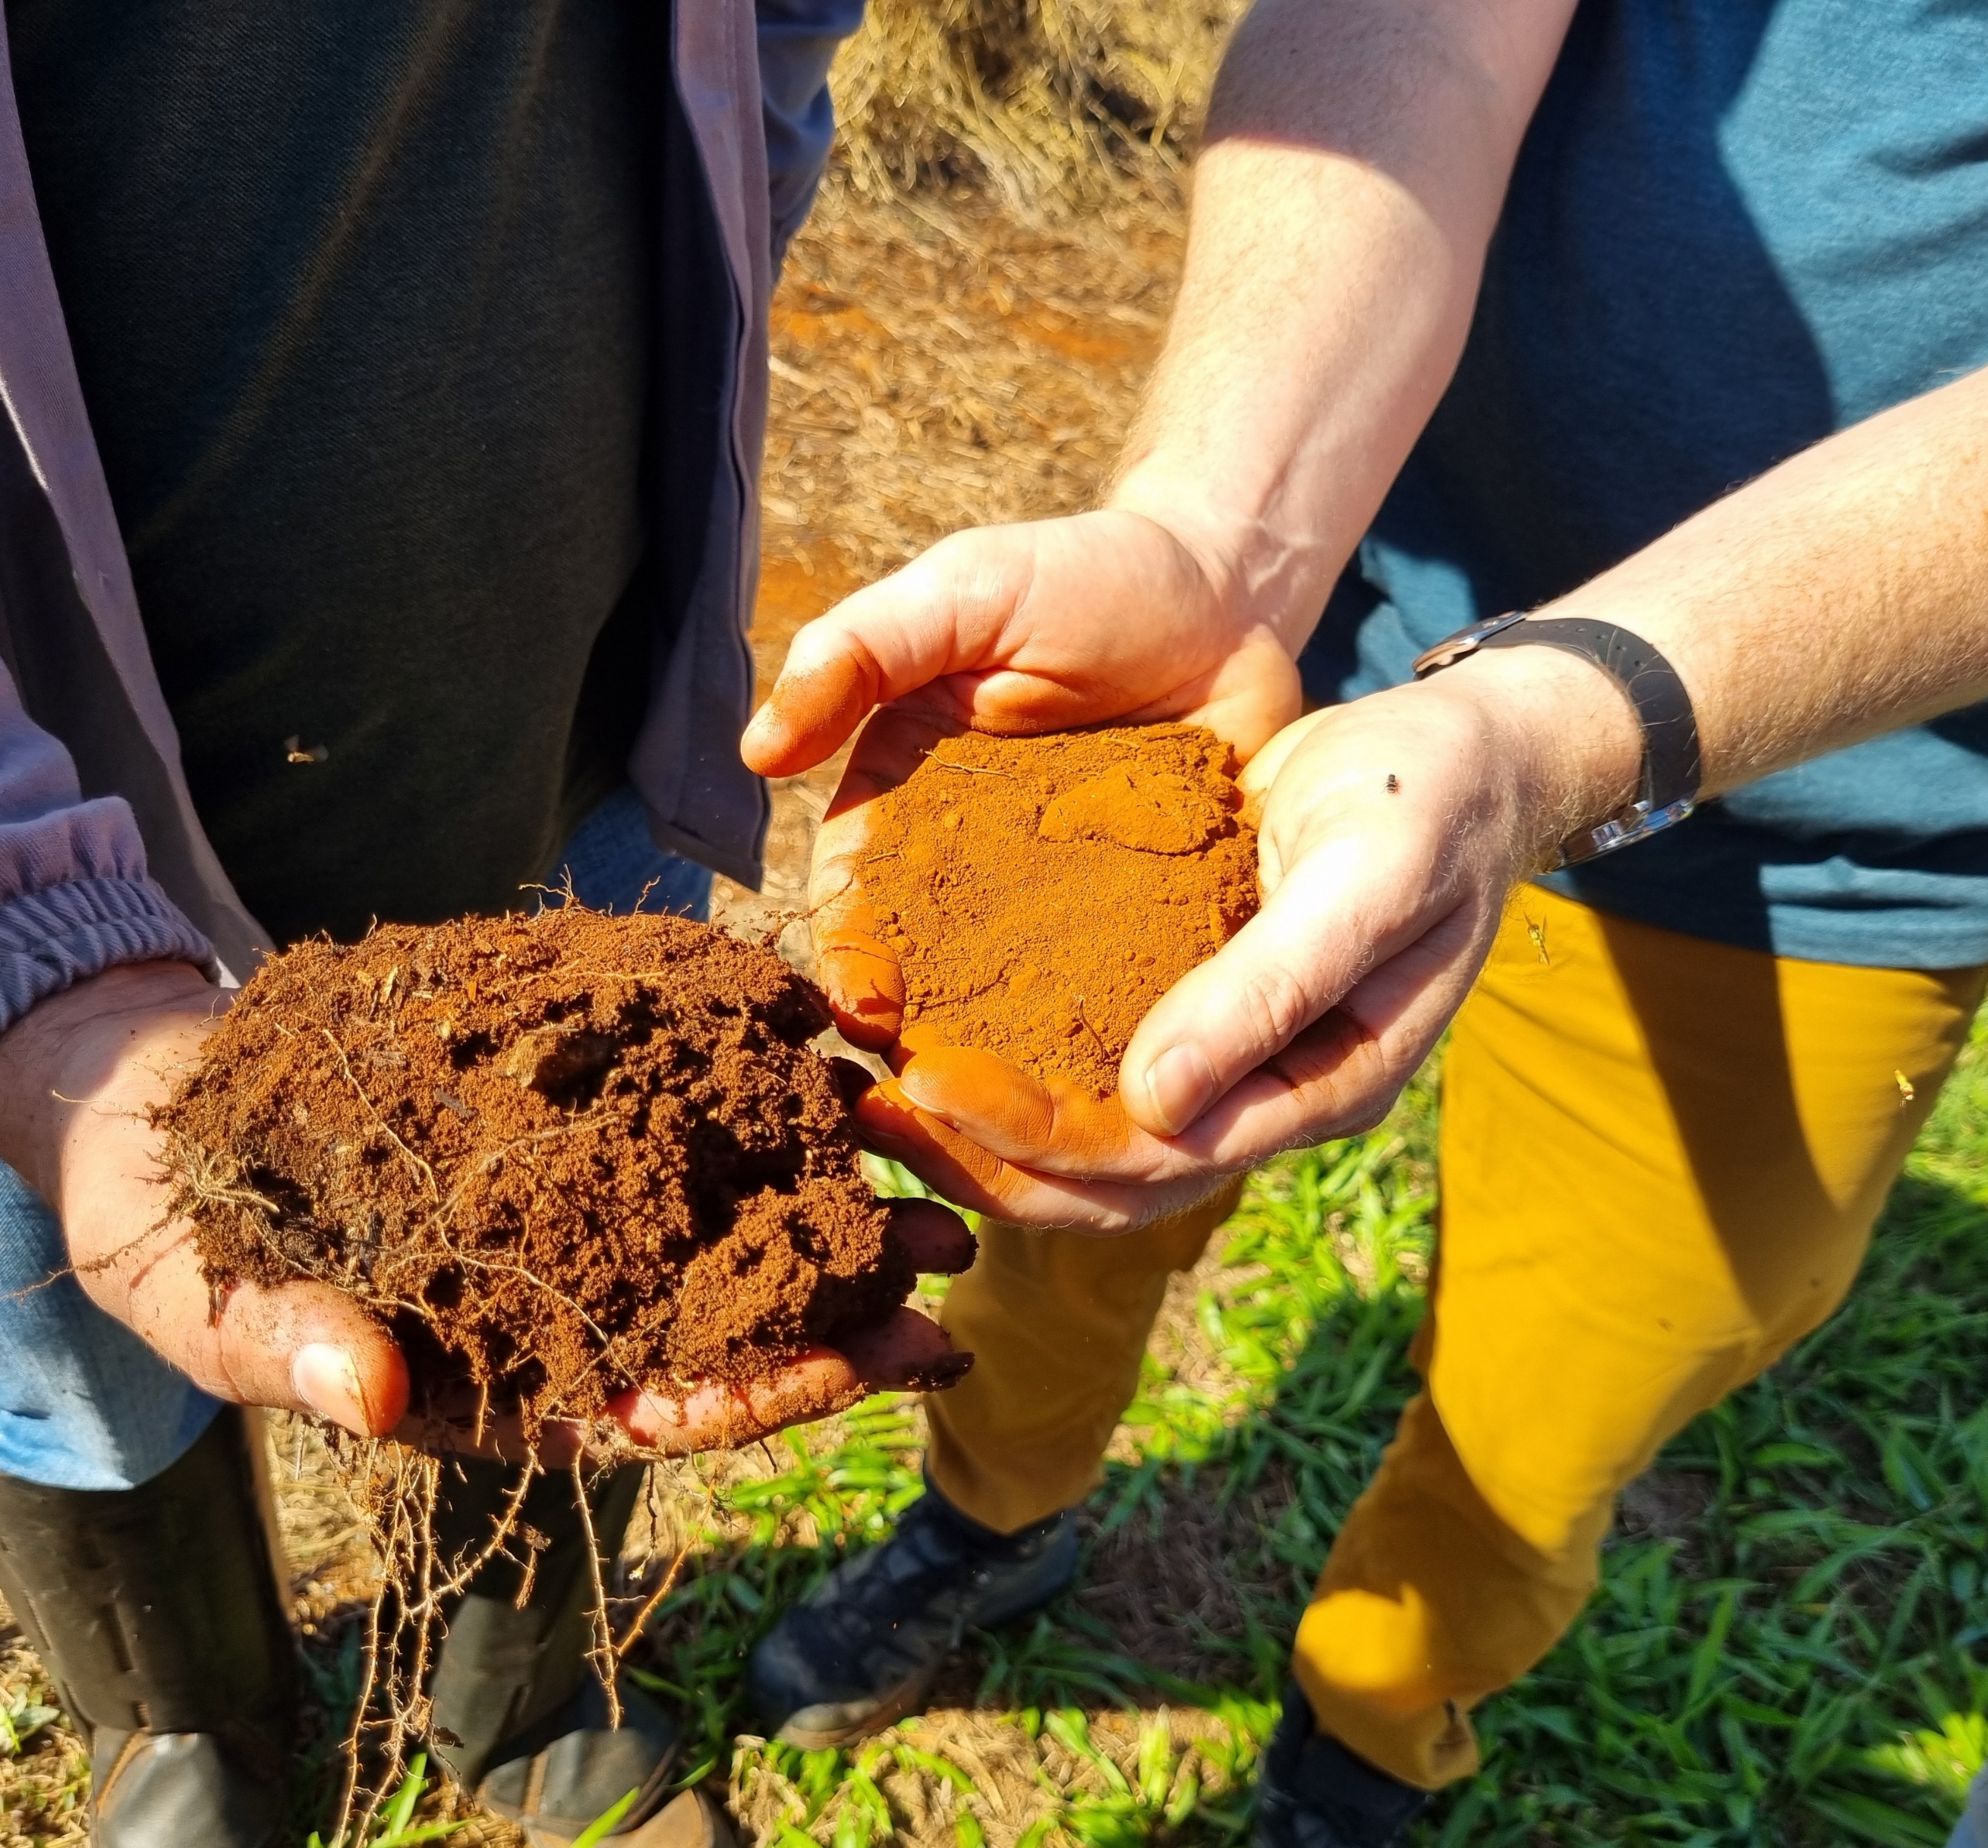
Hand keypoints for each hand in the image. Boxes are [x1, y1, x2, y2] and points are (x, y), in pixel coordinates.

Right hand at [0, 963, 974, 1456]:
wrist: (140, 1103)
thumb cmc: (164, 1236)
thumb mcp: (204, 1306)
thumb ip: (288, 1351)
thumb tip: (371, 1397)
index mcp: (485, 1378)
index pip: (644, 1408)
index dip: (753, 1394)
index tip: (864, 1371)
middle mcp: (543, 1291)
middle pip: (711, 1310)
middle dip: (834, 1292)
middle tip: (954, 1256)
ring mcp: (549, 1193)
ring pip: (704, 1198)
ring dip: (813, 1178)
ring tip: (924, 1145)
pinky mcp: (537, 1097)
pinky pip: (651, 1082)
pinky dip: (728, 1056)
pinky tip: (815, 1024)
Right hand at [754, 505, 1310, 1211]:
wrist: (1232, 594)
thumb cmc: (1084, 576)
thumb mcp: (964, 592)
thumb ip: (858, 652)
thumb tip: (756, 752)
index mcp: (903, 811)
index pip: (857, 905)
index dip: (851, 962)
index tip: (861, 1009)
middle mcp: (973, 886)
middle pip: (931, 990)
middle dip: (924, 1050)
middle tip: (936, 1106)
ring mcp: (1065, 921)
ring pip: (1022, 1020)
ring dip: (1016, 1078)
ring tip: (1029, 1130)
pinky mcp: (1156, 937)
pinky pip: (1132, 1007)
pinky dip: (1125, 1050)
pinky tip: (1131, 1099)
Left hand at [843, 649, 1640, 1229]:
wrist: (1468, 752)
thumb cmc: (1430, 799)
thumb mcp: (1365, 876)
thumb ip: (1270, 989)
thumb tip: (1151, 1106)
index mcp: (1321, 1088)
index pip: (1153, 1159)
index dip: (1033, 1139)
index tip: (926, 1082)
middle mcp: (1266, 1096)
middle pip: (1104, 1179)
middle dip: (982, 1159)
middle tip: (866, 1110)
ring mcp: (1232, 1058)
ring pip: (1089, 1135)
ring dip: (985, 1127)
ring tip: (875, 1085)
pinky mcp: (1194, 1003)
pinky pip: (1092, 1059)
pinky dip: (1014, 1058)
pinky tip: (933, 1022)